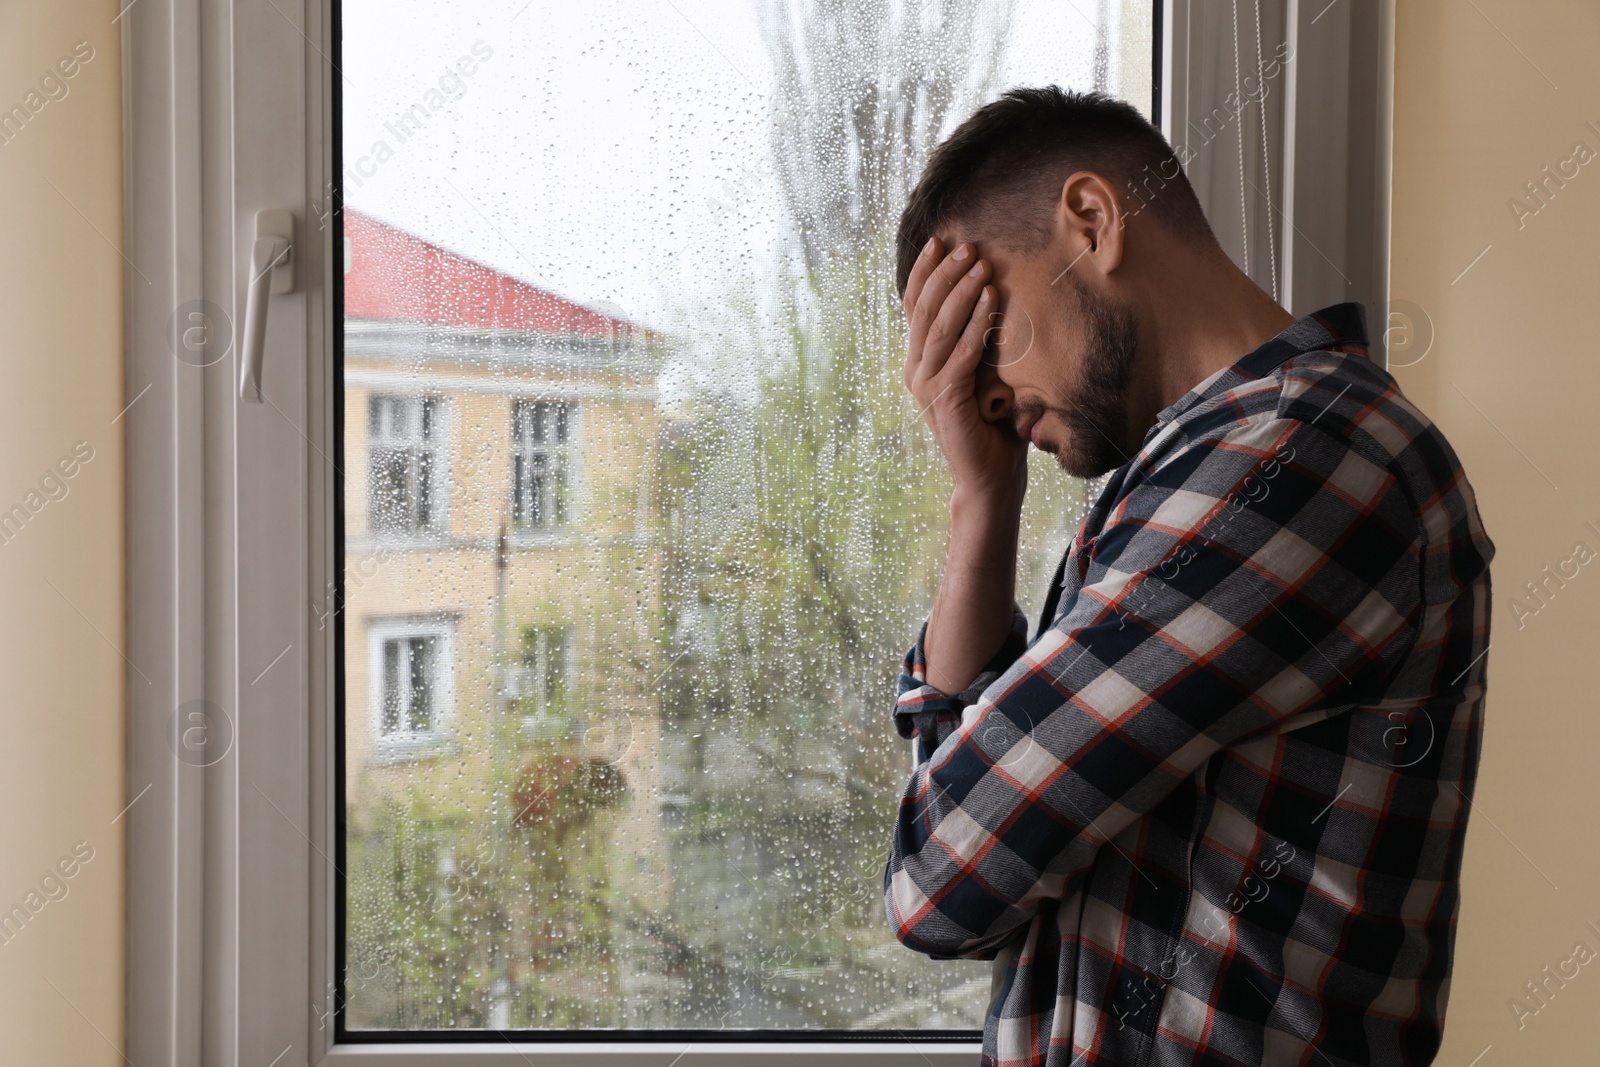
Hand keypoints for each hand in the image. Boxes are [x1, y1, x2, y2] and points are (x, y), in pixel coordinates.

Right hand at [902, 237, 1026, 505]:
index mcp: (920, 361)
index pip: (915, 307)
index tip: (941, 240)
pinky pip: (961, 353)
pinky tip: (991, 300)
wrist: (990, 477)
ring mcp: (926, 386)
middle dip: (945, 273)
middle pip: (924, 310)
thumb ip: (983, 342)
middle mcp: (916, 370)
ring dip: (961, 292)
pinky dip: (977, 324)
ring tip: (981, 264)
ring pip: (940, 327)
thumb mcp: (987, 373)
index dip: (924, 272)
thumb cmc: (995, 424)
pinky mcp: (945, 400)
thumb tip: (999, 292)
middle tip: (968, 246)